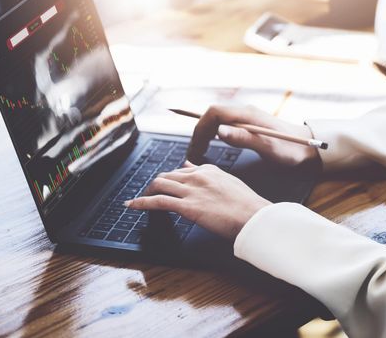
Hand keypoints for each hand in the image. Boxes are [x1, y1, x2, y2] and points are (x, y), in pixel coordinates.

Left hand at [125, 163, 271, 238]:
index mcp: (209, 171)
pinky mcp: (187, 206)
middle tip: (151, 193)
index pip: (183, 170)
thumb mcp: (230, 183)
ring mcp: (191, 190)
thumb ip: (213, 176)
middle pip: (168, 175)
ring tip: (139, 199)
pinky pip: (158, 201)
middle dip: (157, 184)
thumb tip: (196, 168)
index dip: (172, 178)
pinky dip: (141, 202)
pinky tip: (132, 205)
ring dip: (147, 191)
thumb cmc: (247, 205)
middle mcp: (197, 176)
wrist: (254, 216)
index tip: (167, 185)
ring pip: (159, 184)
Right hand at [187, 105, 320, 166]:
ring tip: (198, 153)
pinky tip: (211, 146)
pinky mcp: (248, 126)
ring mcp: (246, 118)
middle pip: (212, 116)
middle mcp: (244, 113)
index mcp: (247, 115)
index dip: (200, 127)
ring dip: (204, 134)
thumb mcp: (268, 147)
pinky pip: (223, 126)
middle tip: (193, 155)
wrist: (308, 149)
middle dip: (199, 133)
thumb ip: (244, 138)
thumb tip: (219, 131)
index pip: (214, 113)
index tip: (195, 146)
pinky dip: (212, 135)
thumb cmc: (290, 149)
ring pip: (216, 121)